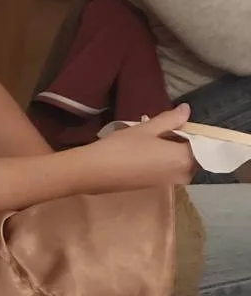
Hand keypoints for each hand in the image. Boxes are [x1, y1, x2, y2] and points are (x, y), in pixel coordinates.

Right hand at [75, 105, 194, 192]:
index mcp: (184, 158)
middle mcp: (183, 173)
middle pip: (192, 154)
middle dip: (182, 141)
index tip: (174, 121)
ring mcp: (170, 182)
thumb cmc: (122, 148)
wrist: (95, 173)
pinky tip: (145, 151)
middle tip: (160, 128)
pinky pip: (170, 169)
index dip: (190, 129)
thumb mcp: (146, 128)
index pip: (200, 142)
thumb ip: (170, 119)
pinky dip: (164, 159)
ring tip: (150, 137)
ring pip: (180, 162)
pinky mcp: (157, 186)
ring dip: (171, 150)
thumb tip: (186, 110)